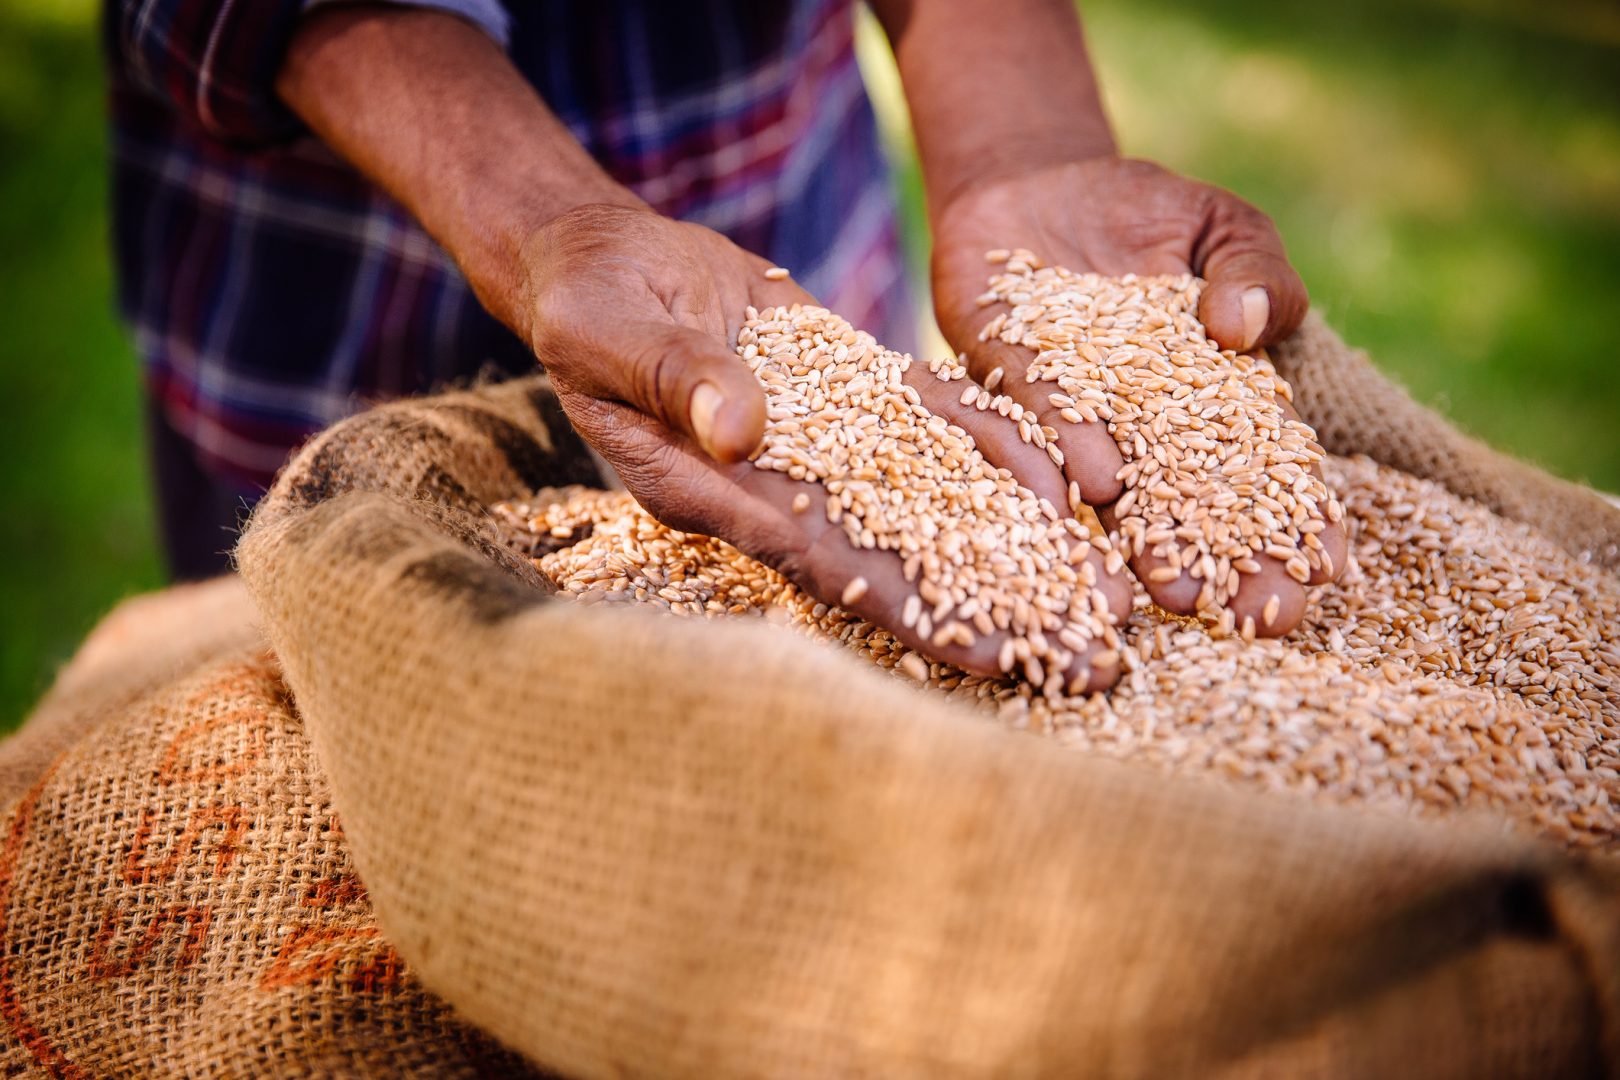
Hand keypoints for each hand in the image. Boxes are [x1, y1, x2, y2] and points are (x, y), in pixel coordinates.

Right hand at [524, 204, 1130, 687]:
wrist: (603, 259)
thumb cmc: (585, 301)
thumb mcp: (612, 331)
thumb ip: (677, 378)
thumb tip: (746, 428)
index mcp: (710, 494)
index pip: (824, 565)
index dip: (909, 610)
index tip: (992, 655)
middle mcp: (776, 487)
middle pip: (901, 559)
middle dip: (995, 608)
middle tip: (1088, 662)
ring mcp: (820, 441)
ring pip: (933, 503)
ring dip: (1018, 548)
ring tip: (1107, 596)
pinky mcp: (847, 389)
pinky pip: (930, 427)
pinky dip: (993, 452)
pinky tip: (1061, 484)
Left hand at [930, 156, 1345, 633]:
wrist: (1032, 181)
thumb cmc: (1148, 210)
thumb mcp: (1223, 226)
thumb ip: (1255, 271)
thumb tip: (1244, 329)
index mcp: (1207, 396)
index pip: (1259, 467)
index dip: (1294, 518)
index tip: (1329, 572)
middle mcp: (1138, 423)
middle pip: (1190, 501)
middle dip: (1228, 561)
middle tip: (1260, 622)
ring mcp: (1072, 410)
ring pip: (1115, 485)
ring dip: (1147, 539)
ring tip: (1177, 596)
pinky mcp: (1004, 380)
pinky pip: (1037, 419)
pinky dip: (1068, 448)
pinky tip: (1101, 485)